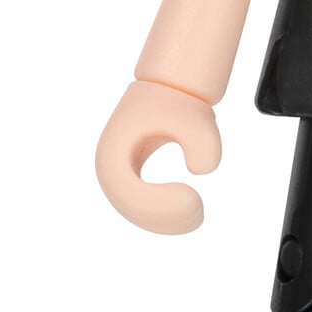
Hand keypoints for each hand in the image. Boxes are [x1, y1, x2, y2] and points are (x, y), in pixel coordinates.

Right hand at [95, 78, 222, 233]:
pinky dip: (164, 218)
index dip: (158, 204)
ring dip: (166, 222)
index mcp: (113, 149)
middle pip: (129, 207)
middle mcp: (107, 166)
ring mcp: (117, 176)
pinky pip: (142, 210)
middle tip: (199, 211)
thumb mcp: (197, 119)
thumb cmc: (179, 104)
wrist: (165, 89)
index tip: (194, 196)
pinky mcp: (131, 182)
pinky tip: (191, 213)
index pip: (127, 192)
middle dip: (164, 217)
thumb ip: (204, 144)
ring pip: (135, 214)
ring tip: (198, 214)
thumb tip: (200, 170)